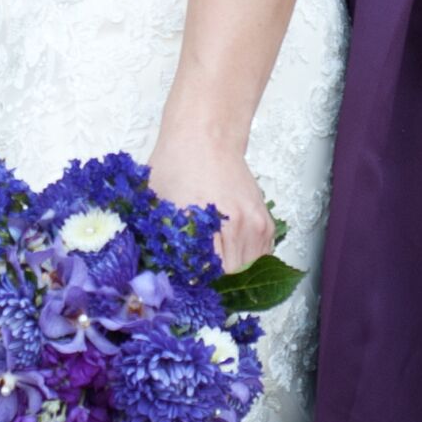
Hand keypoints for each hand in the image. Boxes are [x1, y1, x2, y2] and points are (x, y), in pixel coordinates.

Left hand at [148, 120, 273, 272]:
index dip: (194, 284)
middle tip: (197, 281)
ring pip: (250, 270)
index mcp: (209, 221)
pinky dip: (247, 261)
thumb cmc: (177, 166)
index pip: (208, 275)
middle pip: (231, 277)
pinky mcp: (265, 221)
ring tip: (213, 270)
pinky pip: (262, 256)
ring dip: (233, 274)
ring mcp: (255, 223)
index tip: (185, 283)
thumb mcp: (156, 206)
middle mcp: (238, 224)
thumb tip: (159, 274)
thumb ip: (160, 242)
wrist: (205, 138)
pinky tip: (229, 255)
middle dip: (213, 282)